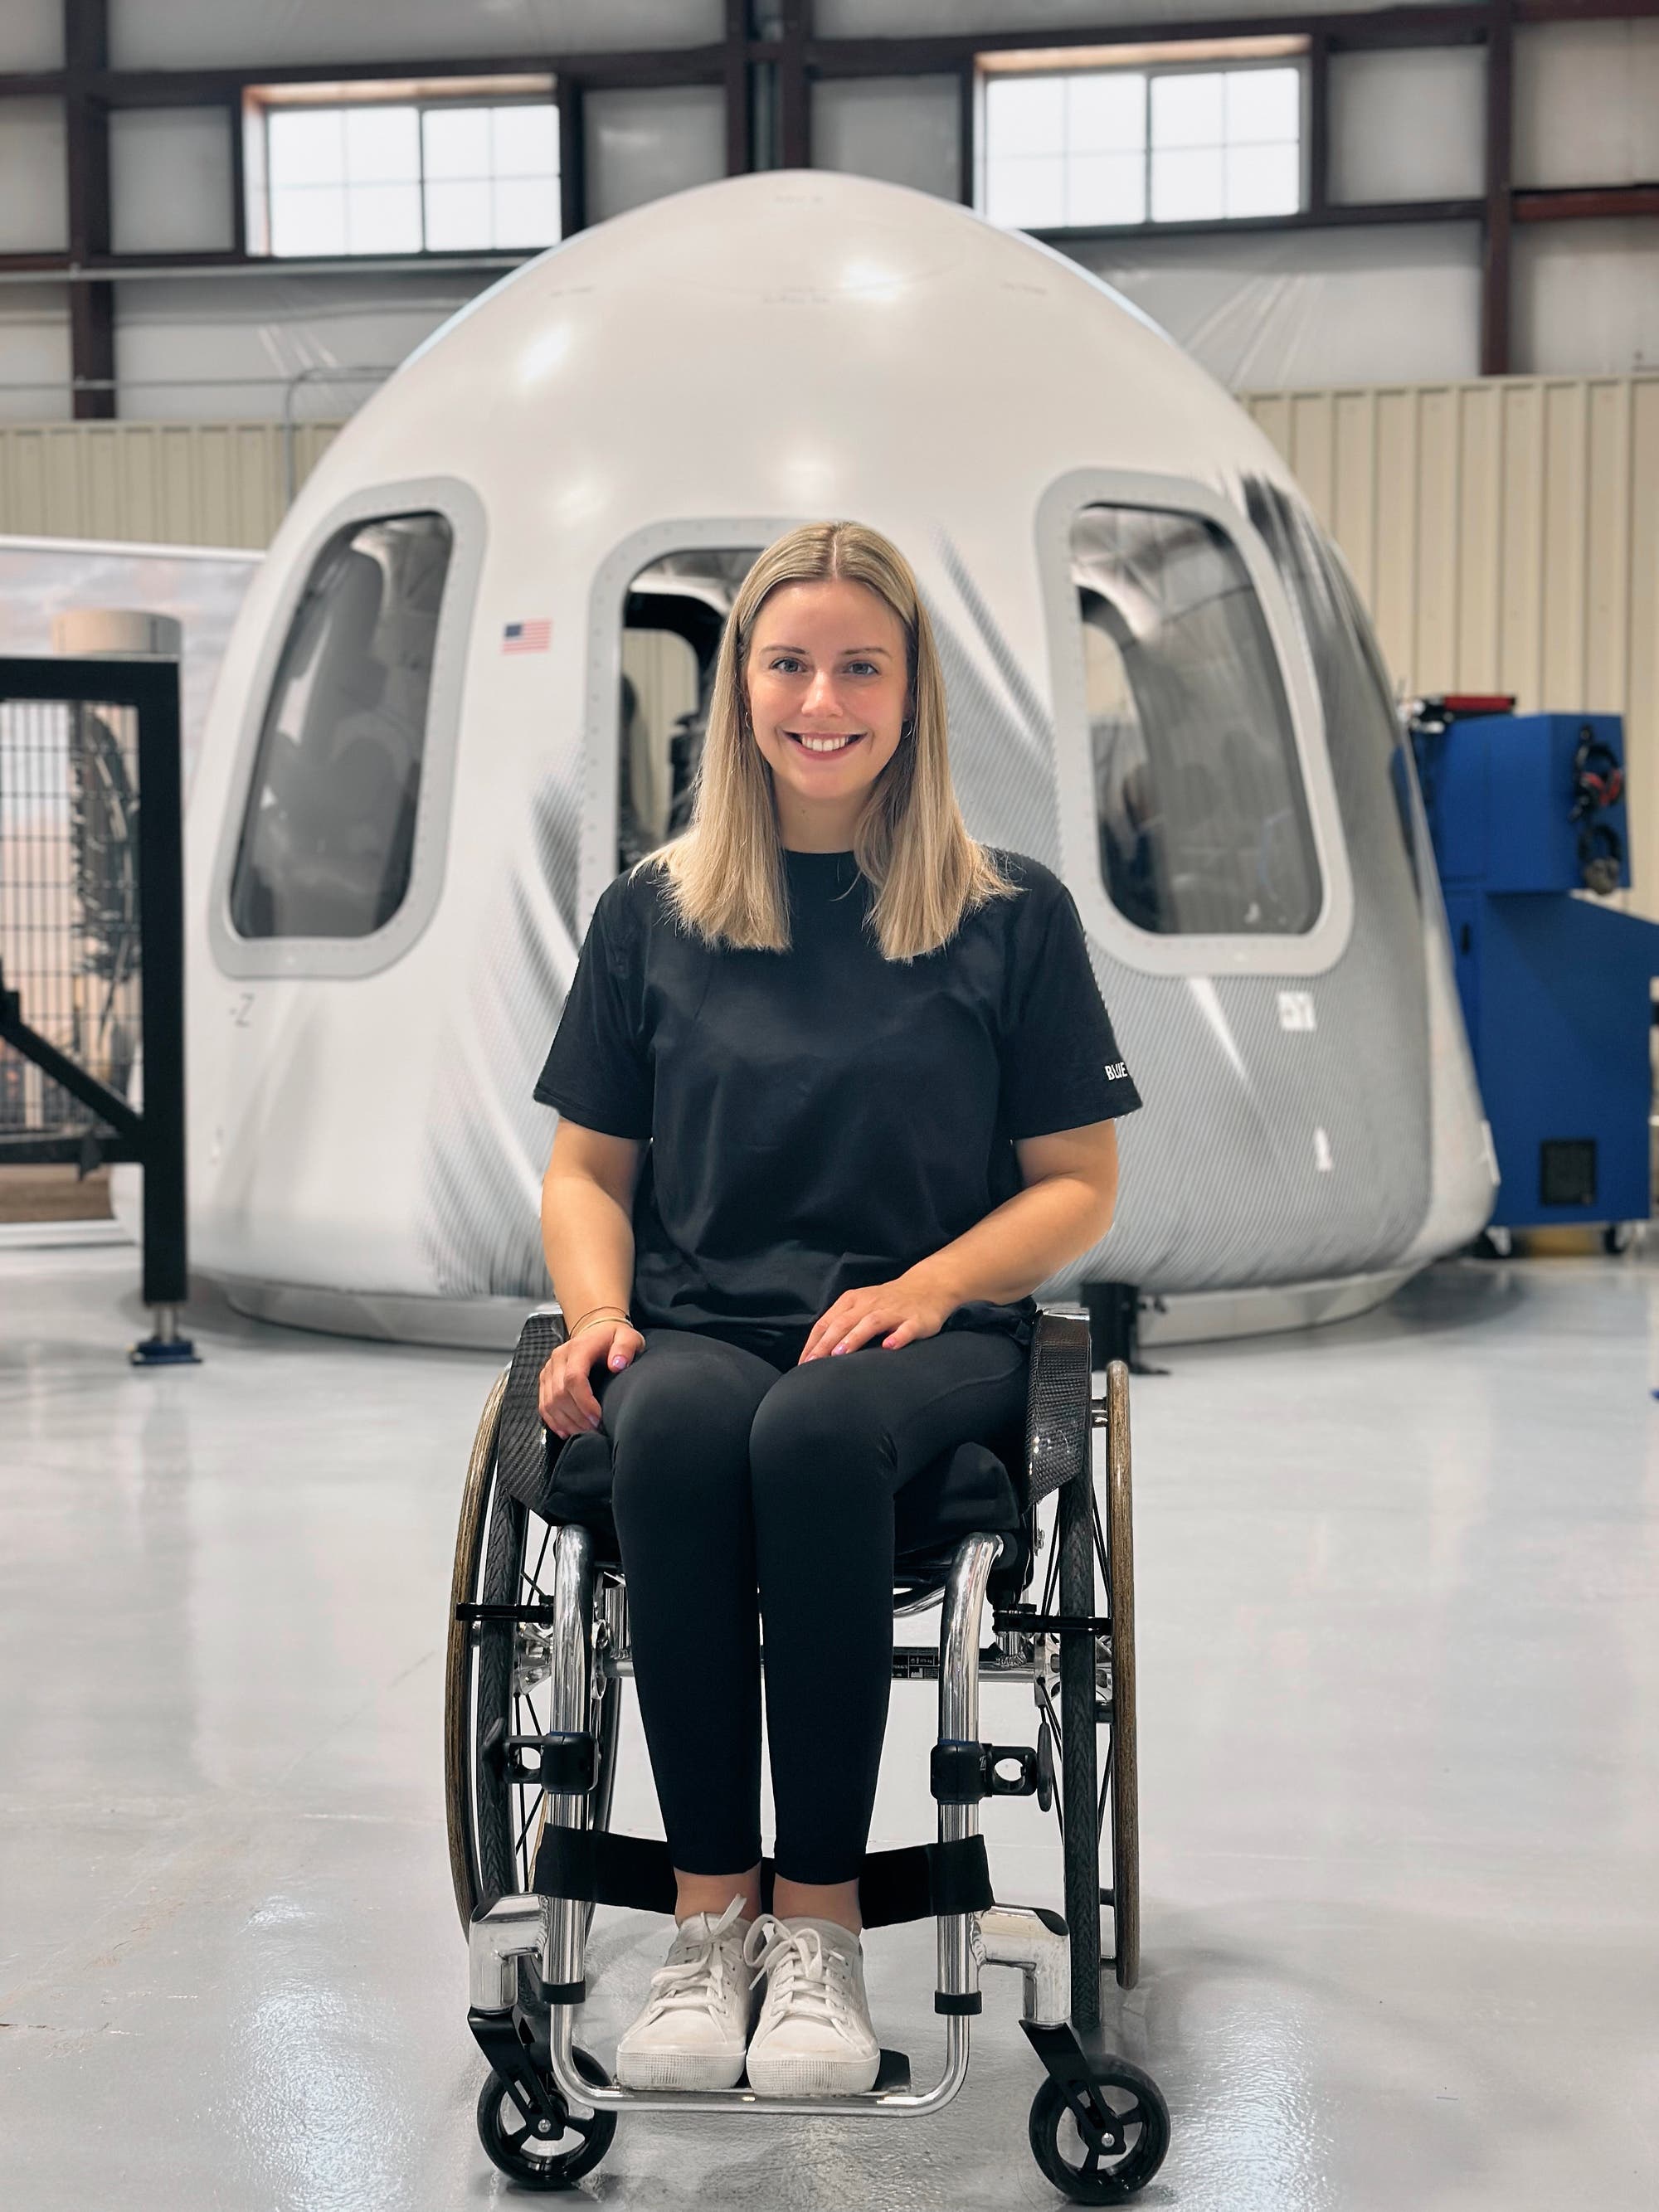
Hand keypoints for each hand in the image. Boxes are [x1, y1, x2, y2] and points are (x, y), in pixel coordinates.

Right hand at [539, 1319, 642, 1436]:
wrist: (597, 1331)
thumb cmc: (613, 1338)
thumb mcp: (628, 1337)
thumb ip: (626, 1348)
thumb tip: (617, 1365)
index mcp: (578, 1348)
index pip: (573, 1378)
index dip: (584, 1403)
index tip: (598, 1419)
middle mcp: (559, 1358)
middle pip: (559, 1394)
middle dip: (577, 1417)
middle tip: (595, 1431)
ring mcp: (549, 1369)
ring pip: (549, 1402)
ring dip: (566, 1422)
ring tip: (584, 1433)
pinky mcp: (545, 1379)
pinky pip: (543, 1404)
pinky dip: (553, 1421)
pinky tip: (566, 1431)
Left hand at [797, 1272, 958, 1361]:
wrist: (928, 1286)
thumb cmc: (887, 1302)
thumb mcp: (860, 1307)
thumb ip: (841, 1324)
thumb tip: (816, 1353)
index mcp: (853, 1301)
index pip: (827, 1322)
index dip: (813, 1343)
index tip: (802, 1364)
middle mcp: (870, 1304)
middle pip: (844, 1322)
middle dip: (826, 1344)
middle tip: (813, 1364)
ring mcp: (894, 1312)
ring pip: (871, 1323)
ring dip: (855, 1337)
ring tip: (840, 1354)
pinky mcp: (916, 1320)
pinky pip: (906, 1329)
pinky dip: (898, 1337)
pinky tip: (889, 1347)